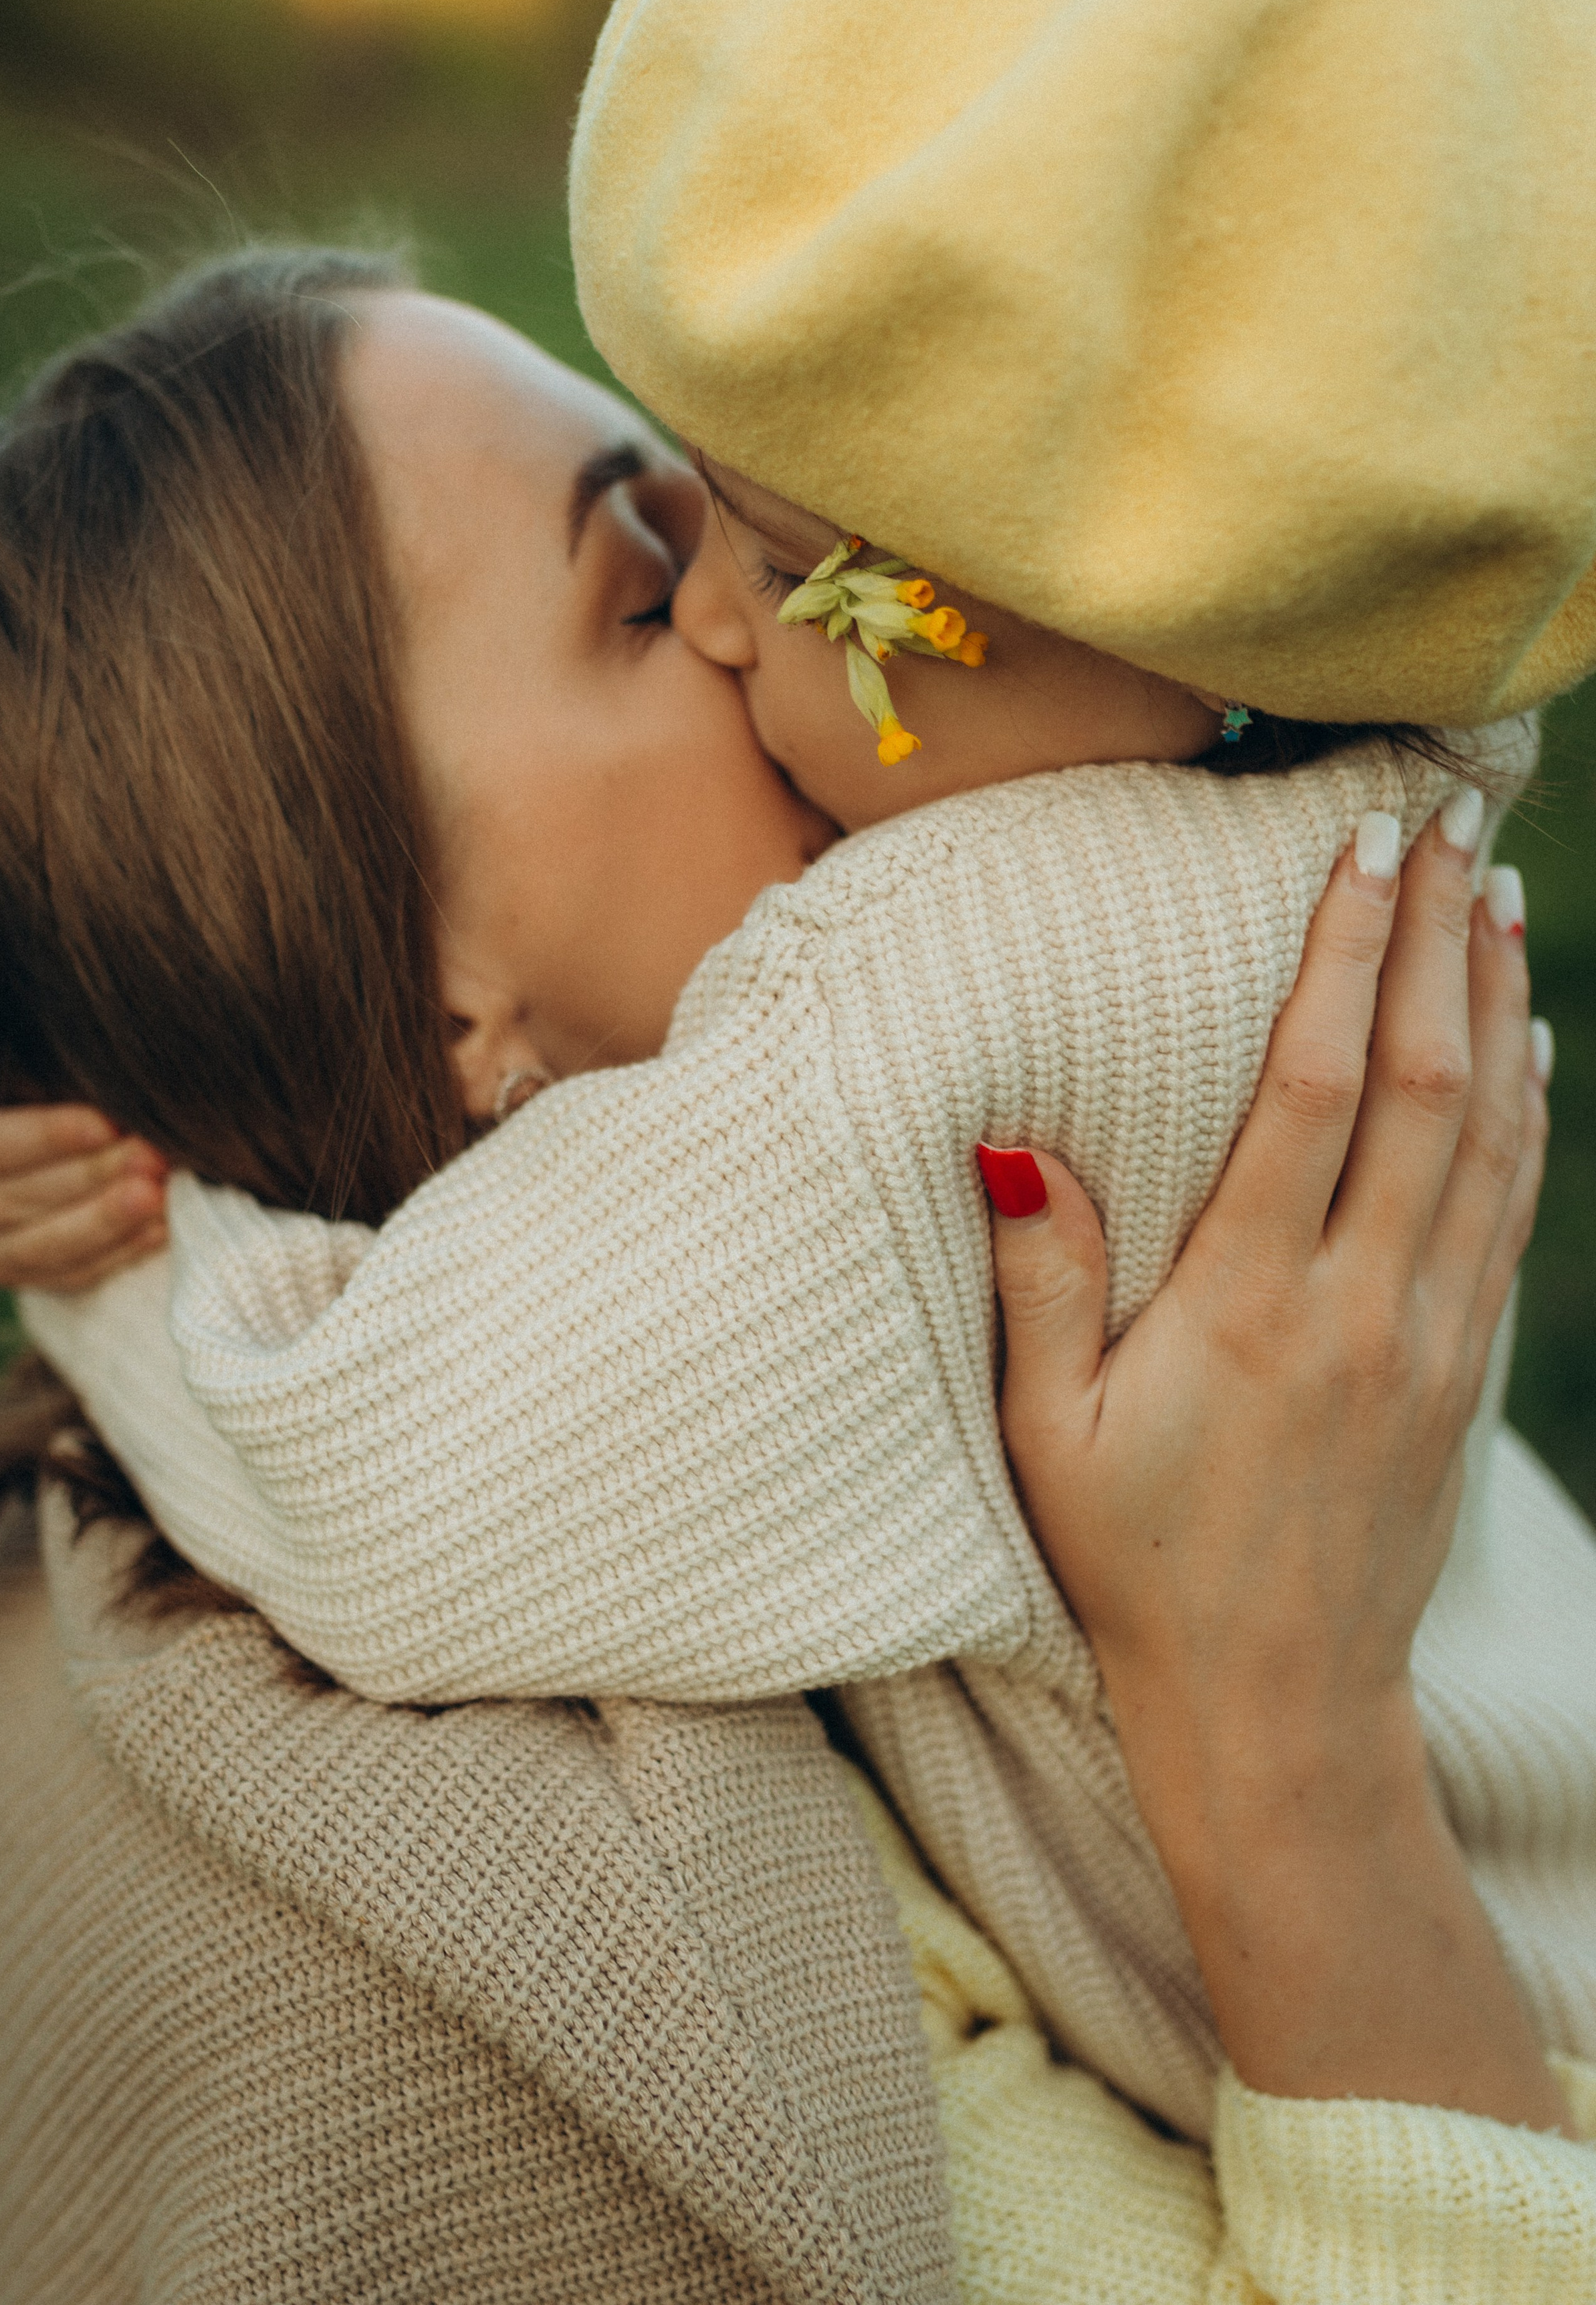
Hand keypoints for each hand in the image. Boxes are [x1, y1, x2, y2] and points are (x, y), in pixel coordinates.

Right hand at [0, 1041, 167, 1292]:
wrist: (1, 1150)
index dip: (42, 1137)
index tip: (101, 1123)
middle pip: (16, 1200)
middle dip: (90, 1177)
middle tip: (150, 1154)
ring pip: (44, 1248)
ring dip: (107, 1221)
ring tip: (157, 1193)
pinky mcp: (18, 1280)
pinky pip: (71, 1275)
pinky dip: (120, 1252)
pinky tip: (161, 1226)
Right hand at [985, 811, 1566, 2127]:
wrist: (1279, 1709)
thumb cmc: (1138, 1567)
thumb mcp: (1051, 1437)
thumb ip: (1042, 1285)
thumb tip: (1012, 1146)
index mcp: (1252, 1307)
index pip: (1317, 1090)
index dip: (1347, 959)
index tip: (1362, 855)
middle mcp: (1363, 1306)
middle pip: (1424, 1083)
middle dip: (1438, 943)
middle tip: (1447, 826)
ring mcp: (1431, 1338)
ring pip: (1486, 1135)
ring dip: (1496, 1006)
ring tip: (1495, 899)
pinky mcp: (1463, 1372)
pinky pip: (1508, 1209)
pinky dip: (1522, 1113)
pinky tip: (1523, 1047)